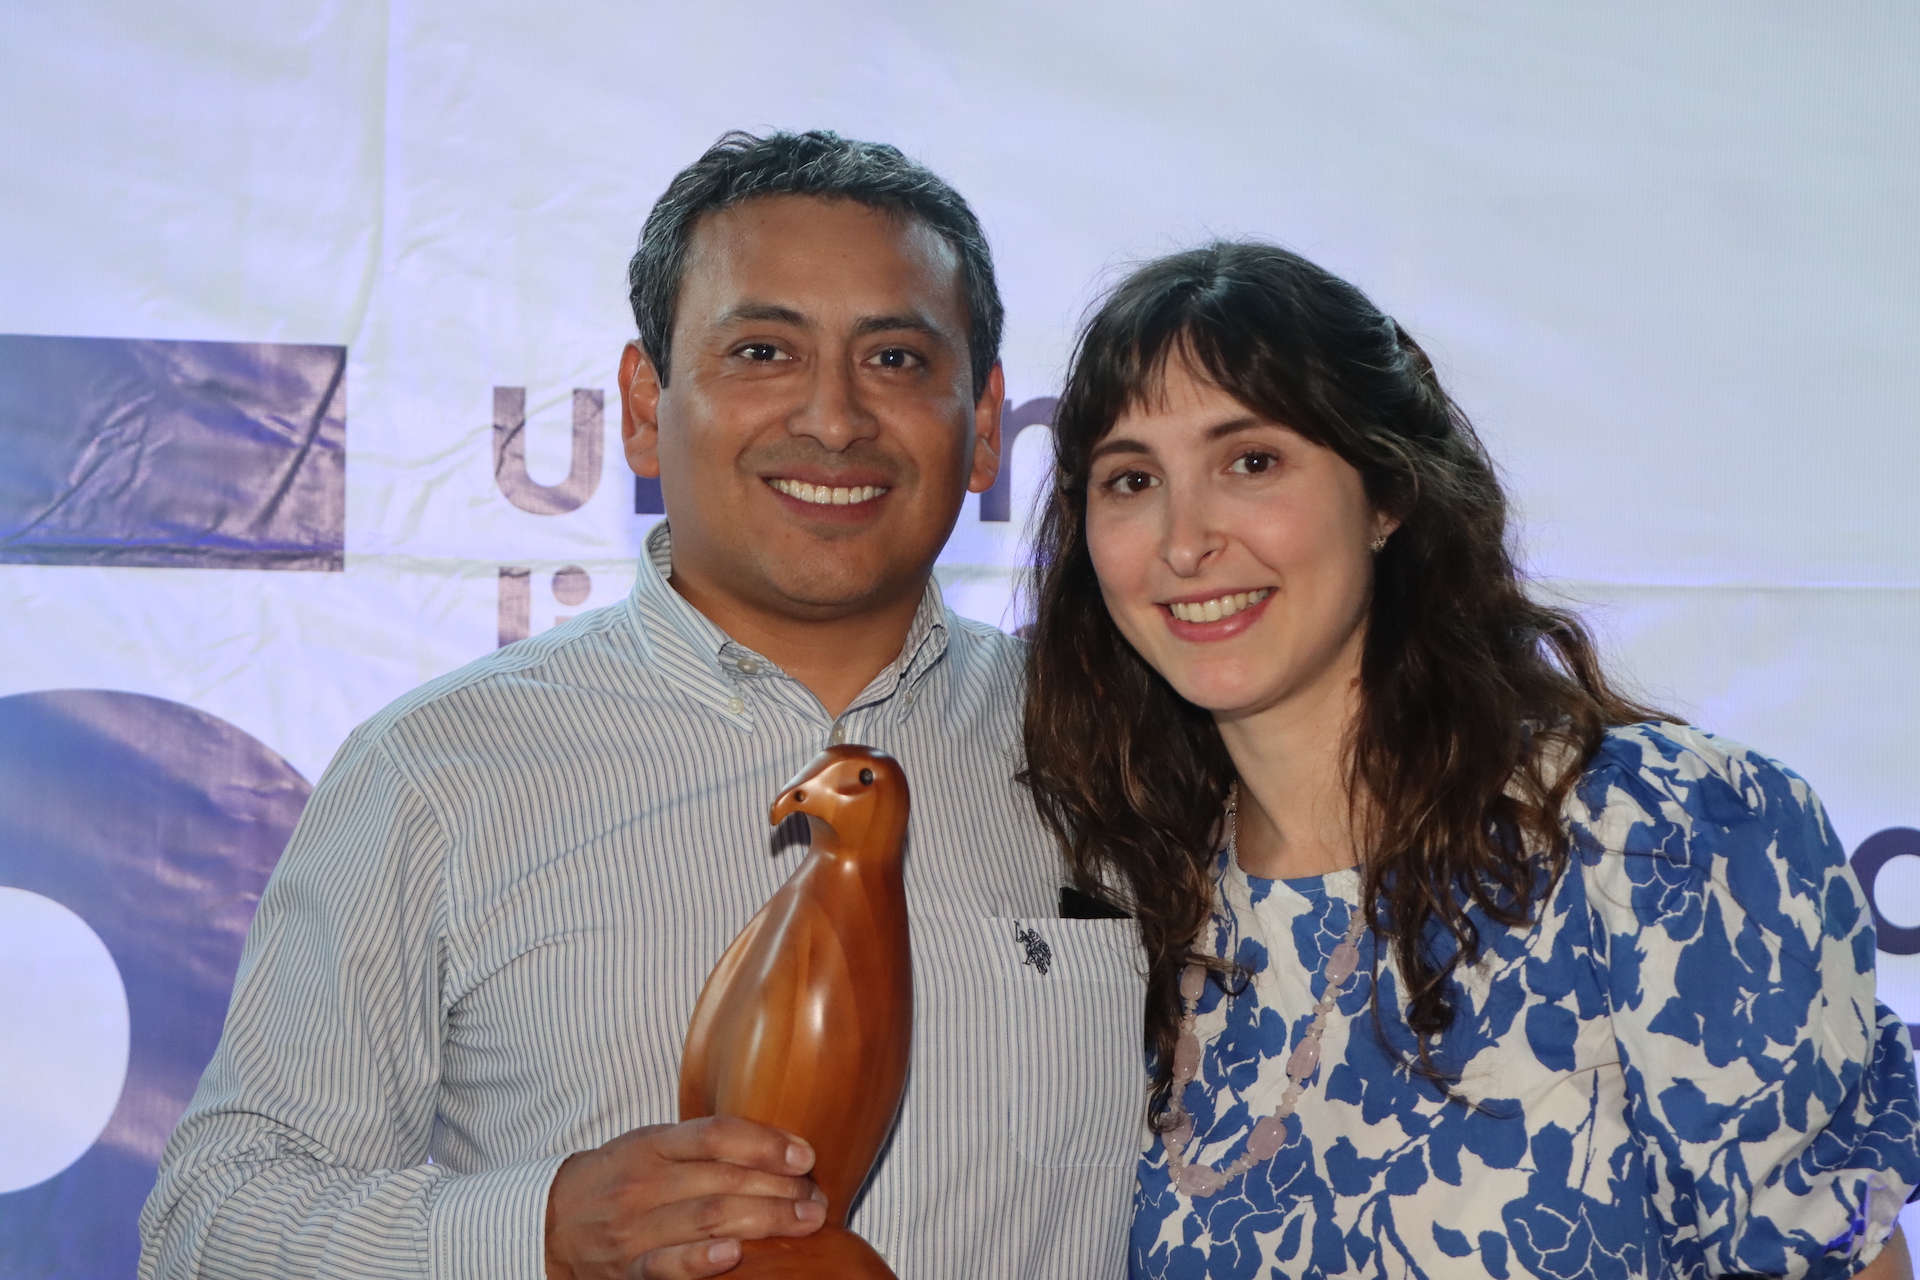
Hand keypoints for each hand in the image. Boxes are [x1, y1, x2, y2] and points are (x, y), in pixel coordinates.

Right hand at [544, 1116, 827, 1279]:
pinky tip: (737, 1254)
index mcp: (651, 1146)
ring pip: (708, 1219)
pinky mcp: (629, 1270)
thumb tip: (778, 1146)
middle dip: (780, 1188)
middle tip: (816, 1197)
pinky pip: (667, 1266)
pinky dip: (701, 1262)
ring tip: (805, 1220)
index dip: (765, 1143)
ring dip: (765, 1219)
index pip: (715, 1135)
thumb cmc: (620, 1177)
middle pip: (722, 1180)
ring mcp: (635, 1230)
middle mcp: (643, 1184)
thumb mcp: (651, 1145)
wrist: (554, 1221)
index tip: (805, 1155)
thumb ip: (702, 1144)